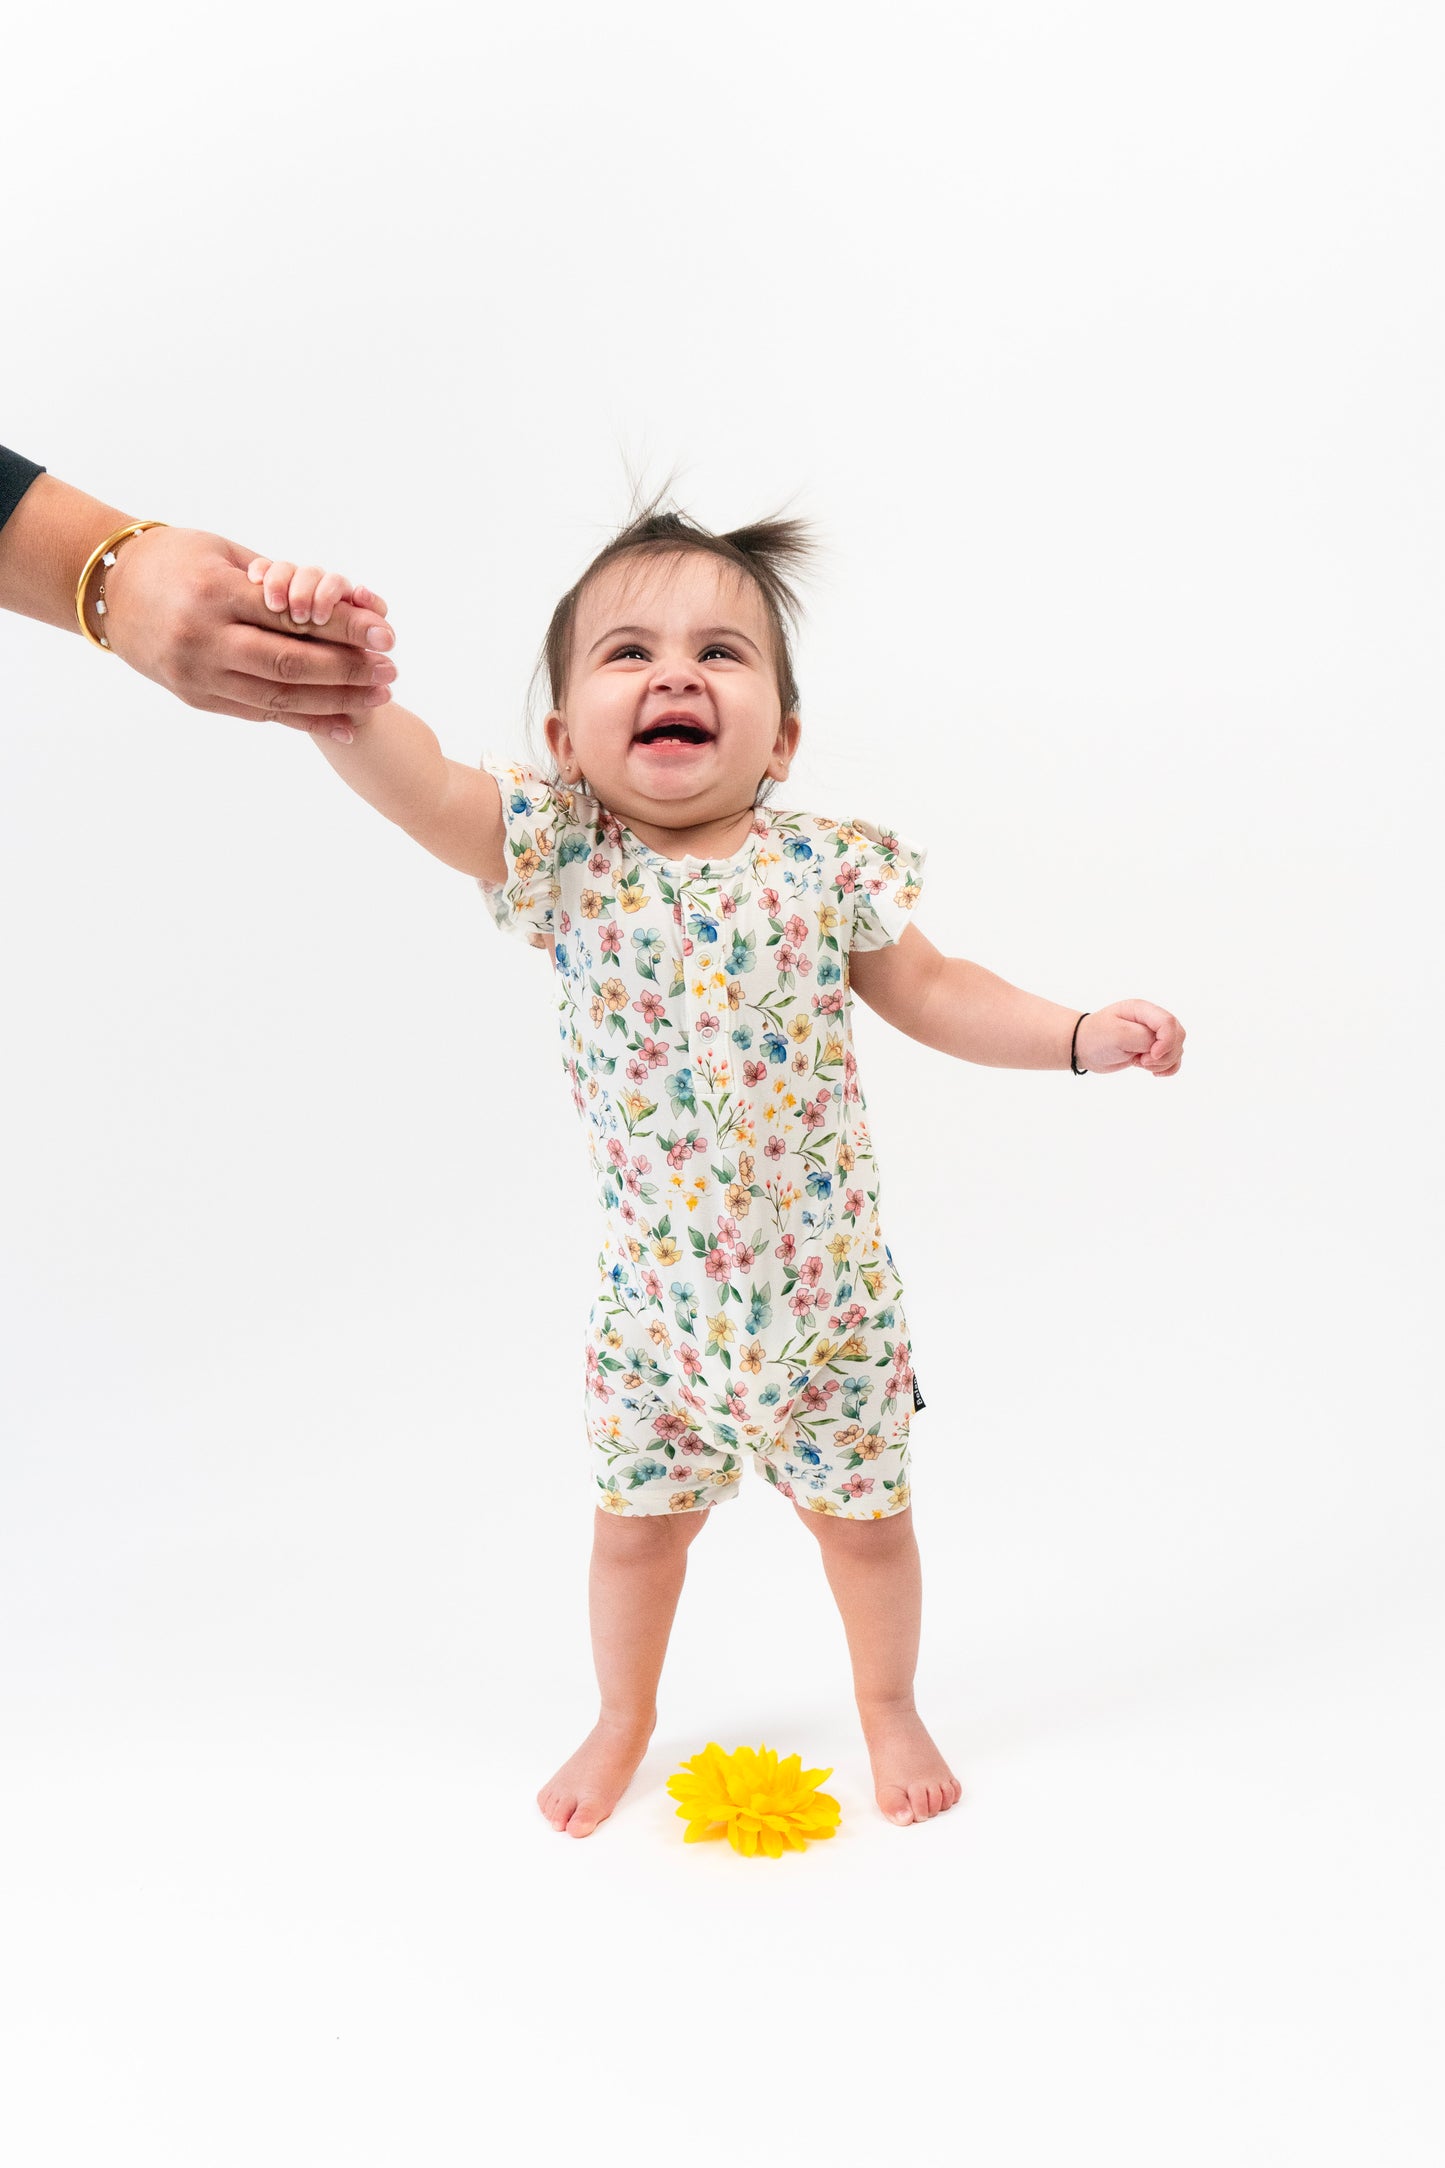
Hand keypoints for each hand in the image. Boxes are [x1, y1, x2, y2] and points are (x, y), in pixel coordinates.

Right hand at [98, 527, 396, 731]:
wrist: (108, 588)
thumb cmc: (175, 558)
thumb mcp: (225, 553)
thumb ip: (278, 582)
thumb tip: (341, 601)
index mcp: (215, 593)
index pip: (293, 616)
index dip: (344, 629)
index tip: (384, 635)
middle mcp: (205, 638)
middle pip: (291, 662)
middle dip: (347, 670)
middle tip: (391, 671)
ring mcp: (198, 673)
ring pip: (278, 696)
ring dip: (335, 701)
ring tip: (378, 698)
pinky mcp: (196, 697)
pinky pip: (259, 714)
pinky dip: (304, 720)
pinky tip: (343, 723)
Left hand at [1076, 1001, 1185, 1076]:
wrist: (1083, 1047)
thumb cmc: (1096, 1036)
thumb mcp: (1117, 1034)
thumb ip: (1143, 1037)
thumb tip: (1161, 1047)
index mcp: (1143, 1010)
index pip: (1168, 1022)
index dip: (1166, 1041)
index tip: (1150, 1056)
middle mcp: (1151, 1020)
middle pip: (1178, 1035)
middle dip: (1165, 1054)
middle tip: (1141, 1061)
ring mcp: (1153, 1035)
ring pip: (1177, 1049)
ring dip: (1163, 1063)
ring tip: (1140, 1063)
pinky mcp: (1152, 1049)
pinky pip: (1172, 1059)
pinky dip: (1168, 1068)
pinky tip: (1154, 1073)